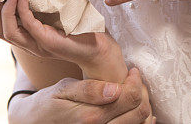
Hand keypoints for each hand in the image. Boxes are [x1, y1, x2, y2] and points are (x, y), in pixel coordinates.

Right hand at [0, 0, 121, 73]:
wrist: (99, 48)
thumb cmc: (80, 28)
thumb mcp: (57, 12)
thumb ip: (43, 2)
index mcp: (29, 37)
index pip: (0, 27)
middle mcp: (29, 44)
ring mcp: (37, 45)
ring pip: (8, 32)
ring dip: (5, 10)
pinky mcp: (48, 42)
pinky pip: (29, 26)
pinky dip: (22, 11)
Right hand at [8, 68, 154, 123]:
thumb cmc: (49, 104)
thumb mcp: (63, 90)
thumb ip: (89, 89)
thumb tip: (115, 89)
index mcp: (91, 116)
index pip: (131, 97)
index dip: (135, 81)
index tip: (132, 71)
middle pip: (140, 112)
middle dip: (141, 92)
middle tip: (133, 80)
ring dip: (141, 106)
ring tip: (131, 93)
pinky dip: (138, 121)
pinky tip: (131, 110)